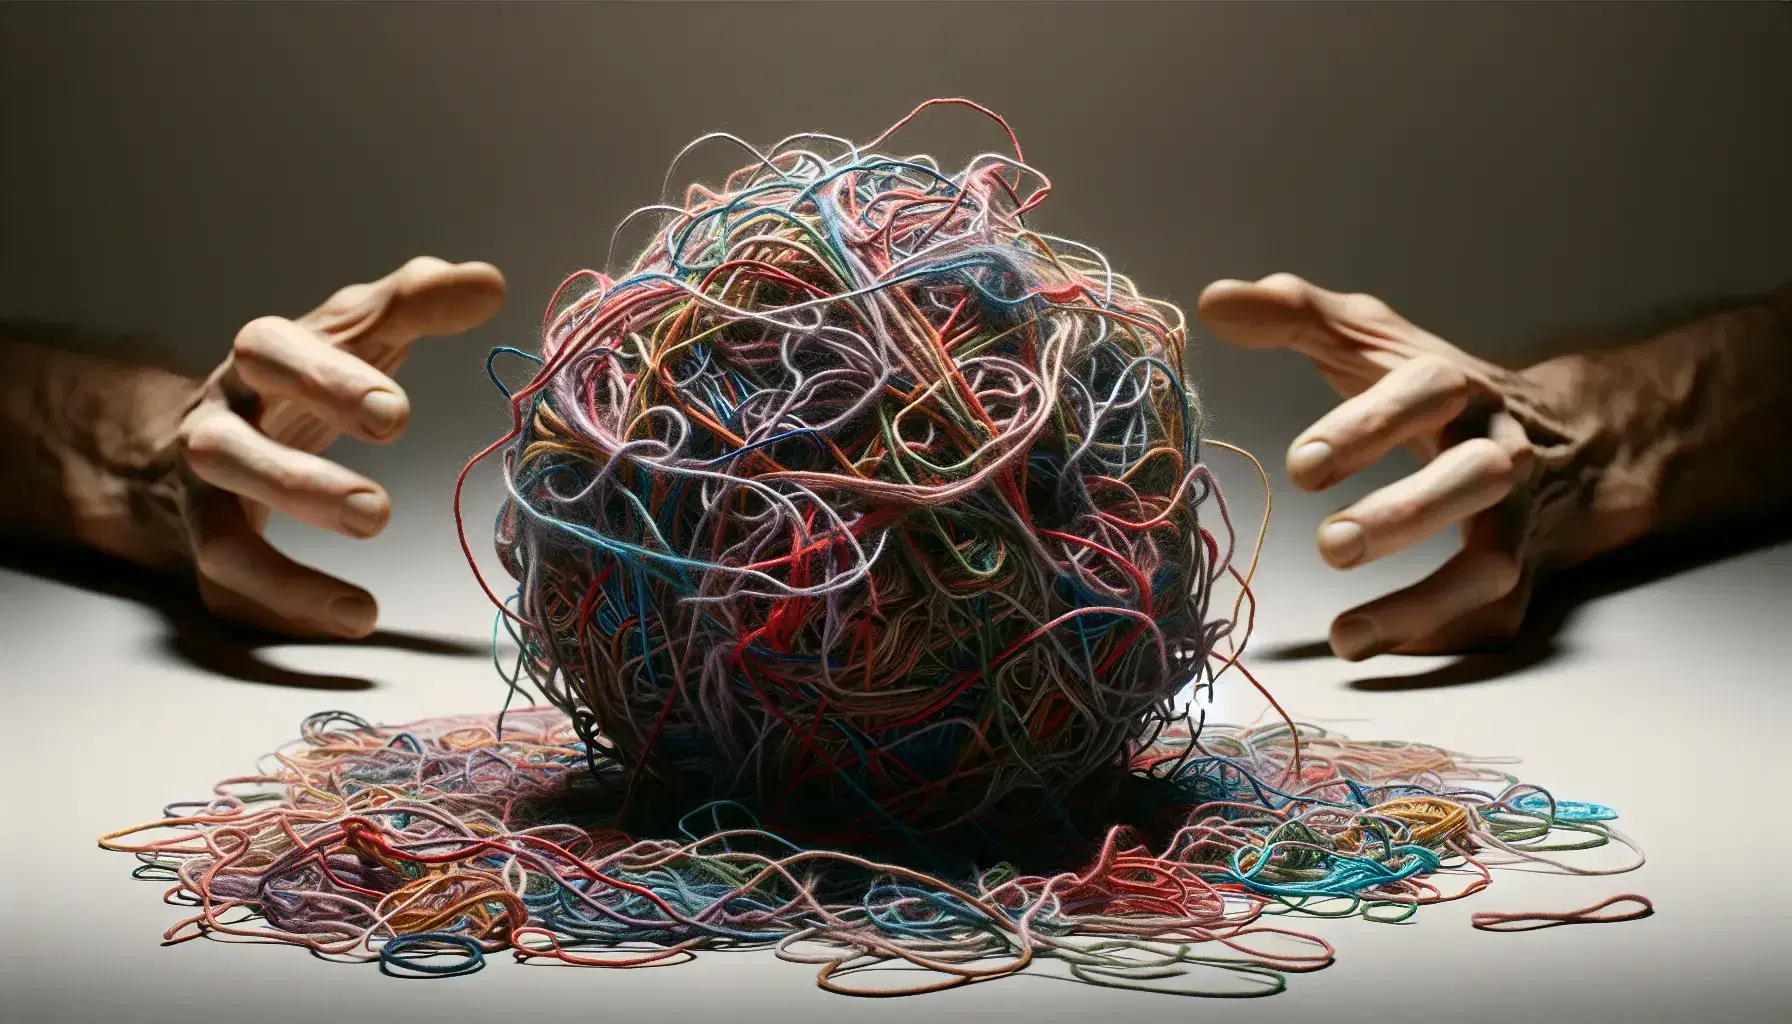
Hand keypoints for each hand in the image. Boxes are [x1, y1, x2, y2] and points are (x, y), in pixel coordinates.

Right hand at [166, 257, 504, 637]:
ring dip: (285, 569)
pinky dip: (289, 608)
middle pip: (227, 450)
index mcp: (255, 363)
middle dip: (298, 483)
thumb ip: (415, 302)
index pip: (270, 353)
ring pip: (220, 536)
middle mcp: (215, 428)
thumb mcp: (353, 330)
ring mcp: (204, 500)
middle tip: (376, 512)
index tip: (394, 413)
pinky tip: (356, 614)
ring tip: (365, 597)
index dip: (325, 382)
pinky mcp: (209, 556)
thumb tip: (488, 282)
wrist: (190, 436)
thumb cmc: (298, 377)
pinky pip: (235, 592)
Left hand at [1197, 274, 1618, 659]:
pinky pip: (1494, 616)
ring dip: (1426, 603)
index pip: (1424, 392)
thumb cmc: (1433, 389)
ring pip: (1492, 564)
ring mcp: (1517, 517)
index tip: (1302, 467)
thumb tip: (1213, 302)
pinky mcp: (1522, 573)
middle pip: (1475, 477)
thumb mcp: (1369, 338)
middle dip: (1407, 513)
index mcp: (1457, 385)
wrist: (1566, 439)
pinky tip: (1379, 653)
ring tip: (1349, 636)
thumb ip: (1293, 315)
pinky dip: (1442, 640)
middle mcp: (1500, 449)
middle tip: (1332, 546)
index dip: (1368, 427)